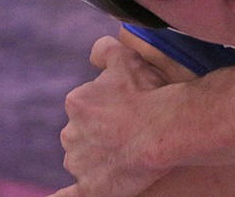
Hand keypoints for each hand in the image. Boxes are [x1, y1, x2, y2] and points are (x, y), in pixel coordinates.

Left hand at [50, 36, 171, 196]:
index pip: (88, 105)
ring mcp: (79, 163)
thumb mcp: (128, 58)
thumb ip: (106, 50)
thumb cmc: (148, 93)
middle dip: (102, 132)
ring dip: (99, 156)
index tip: (130, 105)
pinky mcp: (90, 187)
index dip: (111, 105)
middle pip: (84, 133)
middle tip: (132, 128)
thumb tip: (95, 51)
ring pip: (84, 159)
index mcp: (78, 102)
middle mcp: (71, 133)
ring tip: (130, 151)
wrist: (163, 129)